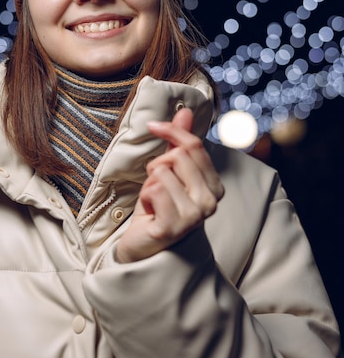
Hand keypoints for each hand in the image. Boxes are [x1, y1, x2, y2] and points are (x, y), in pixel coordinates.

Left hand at [116, 108, 224, 262]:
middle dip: (157, 165)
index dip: (171, 131)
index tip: (153, 126)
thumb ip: (179, 142)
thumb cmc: (158, 208)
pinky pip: (153, 189)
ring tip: (153, 201)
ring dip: (148, 183)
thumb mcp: (168, 171)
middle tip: (155, 185)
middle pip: (178, 155)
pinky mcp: (173, 226)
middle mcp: (210, 202)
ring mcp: (194, 216)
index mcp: (214, 187)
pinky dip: (144, 197)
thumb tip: (184, 111)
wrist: (144, 246)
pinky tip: (149, 212)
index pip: (195, 145)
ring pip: (162, 172)